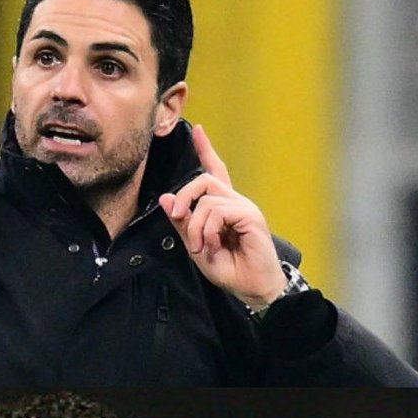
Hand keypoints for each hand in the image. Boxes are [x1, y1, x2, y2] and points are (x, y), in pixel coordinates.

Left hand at [157, 124, 287, 309]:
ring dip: (193, 225)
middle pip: (203, 180)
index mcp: (223, 207)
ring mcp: (244, 208)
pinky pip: (217, 211)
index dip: (206, 150)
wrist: (251, 287)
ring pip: (206, 199)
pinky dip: (206, 230)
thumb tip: (166, 199)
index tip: (197, 130)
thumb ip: (182, 223)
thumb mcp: (195, 246)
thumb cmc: (228, 268)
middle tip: (177, 216)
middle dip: (183, 197)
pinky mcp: (250, 217)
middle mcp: (235, 202)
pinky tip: (210, 245)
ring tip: (198, 247)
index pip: (215, 171)